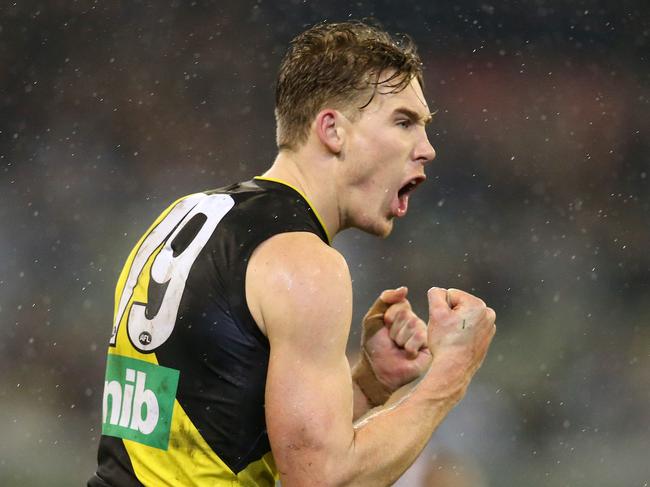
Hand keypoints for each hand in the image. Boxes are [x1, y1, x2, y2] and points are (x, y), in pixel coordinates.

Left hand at [354, 287, 432, 404]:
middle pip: (407, 314)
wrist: (376, 370)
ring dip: (400, 339)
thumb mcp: (373, 318)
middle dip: (394, 329)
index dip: (389, 316)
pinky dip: (408, 347)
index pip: (401, 303)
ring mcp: (423, 335)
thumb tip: (404, 289)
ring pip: (414, 324)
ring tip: (398, 348)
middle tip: (391, 341)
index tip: (384, 327)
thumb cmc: (374, 346)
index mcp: (404, 314)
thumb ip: (385, 300)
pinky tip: (407, 355)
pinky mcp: (429, 349)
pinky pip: (420, 338)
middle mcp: (416, 323)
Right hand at [425, 287, 495, 399]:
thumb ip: (436, 294)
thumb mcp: (436, 313)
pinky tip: (457, 343)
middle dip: (449, 316)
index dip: (441, 308)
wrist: (454, 369)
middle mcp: (487, 314)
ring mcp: (489, 327)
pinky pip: (469, 329)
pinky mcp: (486, 338)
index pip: (450, 295)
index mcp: (478, 305)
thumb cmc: (445, 342)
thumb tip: (438, 292)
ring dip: (455, 325)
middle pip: (458, 306)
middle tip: (446, 332)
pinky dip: (462, 334)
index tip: (443, 323)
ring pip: (463, 317)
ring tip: (452, 338)